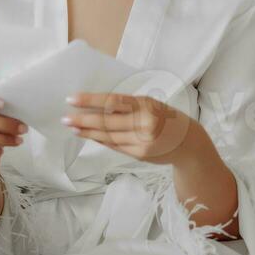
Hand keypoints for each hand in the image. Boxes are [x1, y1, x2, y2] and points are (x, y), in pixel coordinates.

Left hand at [61, 91, 195, 165]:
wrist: (189, 142)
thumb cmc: (166, 118)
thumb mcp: (151, 105)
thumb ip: (129, 106)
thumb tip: (96, 106)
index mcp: (146, 104)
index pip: (113, 101)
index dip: (91, 100)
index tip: (72, 99)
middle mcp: (145, 122)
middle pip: (107, 121)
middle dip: (83, 120)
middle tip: (65, 118)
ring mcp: (142, 141)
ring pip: (108, 136)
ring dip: (88, 132)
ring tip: (73, 127)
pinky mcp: (140, 154)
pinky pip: (115, 146)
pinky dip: (100, 140)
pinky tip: (89, 136)